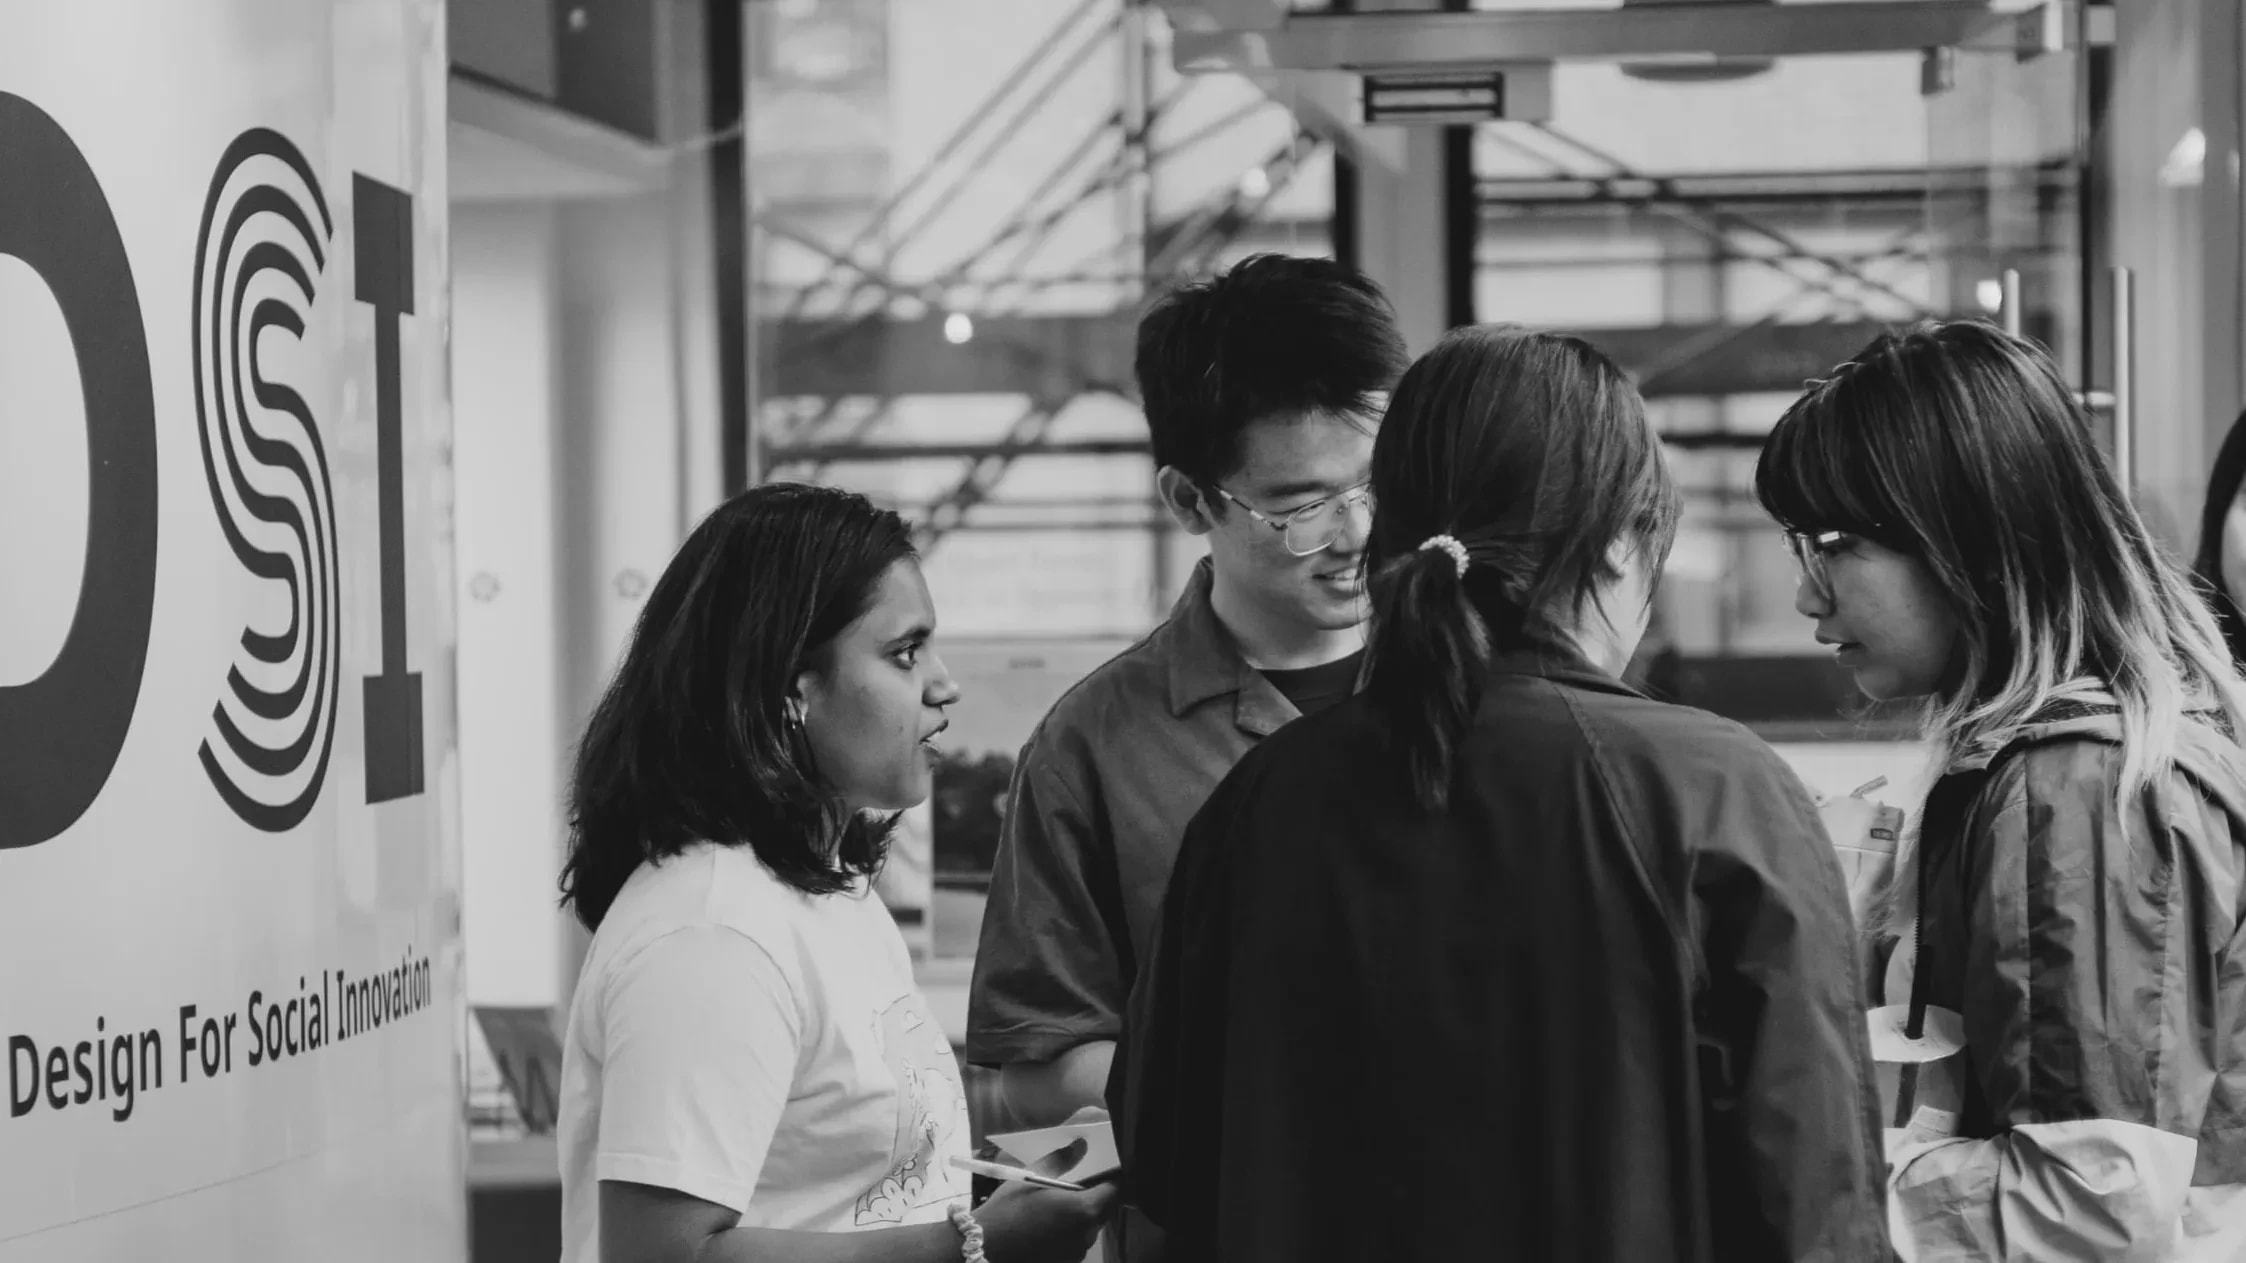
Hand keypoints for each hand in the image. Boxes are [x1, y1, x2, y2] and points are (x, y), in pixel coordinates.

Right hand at [973, 1140, 1119, 1262]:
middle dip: (1095, 1196)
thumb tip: (1082, 1146)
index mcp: (1084, 1210)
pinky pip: (1076, 1242)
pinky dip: (1069, 1231)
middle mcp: (1087, 1235)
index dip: (1113, 1178)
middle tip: (1076, 1184)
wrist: (985, 1247)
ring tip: (1057, 1205)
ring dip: (1081, 1215)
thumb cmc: (1009, 1209)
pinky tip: (1048, 1225)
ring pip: (1090, 1227)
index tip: (1103, 1168)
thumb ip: (1061, 1160)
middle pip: (1104, 1210)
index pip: (1115, 1190)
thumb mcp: (1032, 1176)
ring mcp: (1077, 1253)